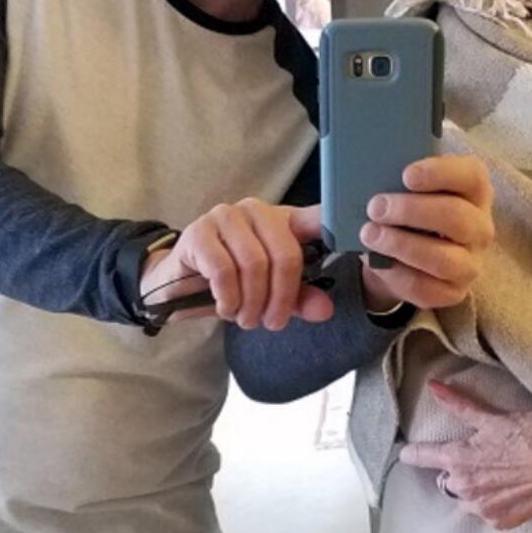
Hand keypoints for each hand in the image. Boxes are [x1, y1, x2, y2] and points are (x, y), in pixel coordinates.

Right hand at [140, 200, 333, 330]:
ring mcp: (225, 216)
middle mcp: (255, 209)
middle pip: (285, 253)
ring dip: (252, 303)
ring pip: (254, 264)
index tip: (355, 241)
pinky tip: (227, 308)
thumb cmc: (230, 284)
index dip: (336, 228)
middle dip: (281, 298)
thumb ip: (299, 299)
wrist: (177, 283)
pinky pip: (223, 270)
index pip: (317, 219)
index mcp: (280, 218)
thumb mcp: (270, 294)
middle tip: (271, 323)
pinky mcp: (199, 232)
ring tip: (246, 318)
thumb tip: (325, 310)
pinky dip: (229, 299)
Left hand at [358, 155, 494, 311]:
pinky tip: (376, 260)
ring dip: (401, 245)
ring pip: (443, 258)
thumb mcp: (407, 189)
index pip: (472, 176)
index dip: (441, 173)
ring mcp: (470, 263)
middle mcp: (479, 228)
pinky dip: (395, 273)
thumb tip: (367, 183)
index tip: (407, 175)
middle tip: (376, 207)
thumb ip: (397, 181)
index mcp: (474, 192)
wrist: (403, 255)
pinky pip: (424, 287)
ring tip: (369, 234)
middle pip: (457, 217)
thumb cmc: (409, 210)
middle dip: (411, 211)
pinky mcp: (453, 292)